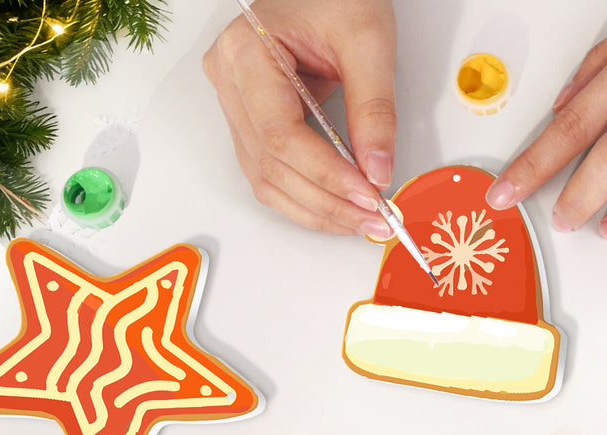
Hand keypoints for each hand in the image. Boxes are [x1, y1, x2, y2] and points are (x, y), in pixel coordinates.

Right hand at [203, 0, 395, 235]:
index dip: (327, 175)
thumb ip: (374, 109)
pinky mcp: (251, 121)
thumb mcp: (367, 41)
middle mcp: (229, 81)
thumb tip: (377, 171)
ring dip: (317, 210)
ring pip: (267, 180)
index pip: (282, 135)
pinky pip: (271, 174)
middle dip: (328, 202)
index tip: (368, 195)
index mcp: (246, 52)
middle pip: (273, 166)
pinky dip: (307, 198)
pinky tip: (339, 208)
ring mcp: (235, 104)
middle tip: (375, 218)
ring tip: (361, 220)